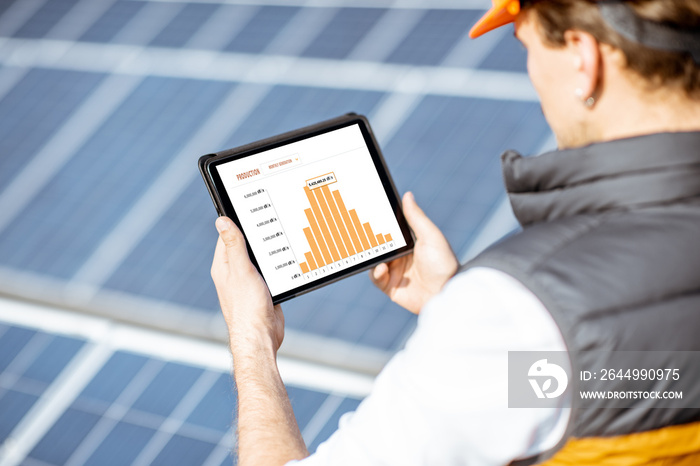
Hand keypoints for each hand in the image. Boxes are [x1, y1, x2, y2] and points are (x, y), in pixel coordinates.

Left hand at [211, 217, 283, 354]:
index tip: (250, 208)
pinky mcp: (262, 291)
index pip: (227, 235)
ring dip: (268, 252)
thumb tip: (222, 221)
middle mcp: (233, 273)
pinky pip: (270, 272)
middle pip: (245, 245)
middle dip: (256, 236)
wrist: (260, 337)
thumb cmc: (247, 307)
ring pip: (259, 259)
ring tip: (280, 239)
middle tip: (270, 221)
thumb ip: (234, 245)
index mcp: (223, 266)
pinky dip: (277, 266)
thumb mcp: (242, 270)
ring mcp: (248, 282)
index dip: (238, 221)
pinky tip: (286, 261)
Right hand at [370, 192, 457, 313]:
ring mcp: (395, 272)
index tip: (369, 213)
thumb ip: (416, 217)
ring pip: (373, 260)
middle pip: (379, 245)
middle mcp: (401, 256)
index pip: (391, 230)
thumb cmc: (443, 264)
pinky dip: (375, 272)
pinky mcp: (390, 287)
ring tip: (374, 252)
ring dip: (372, 256)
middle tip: (361, 232)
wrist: (446, 293)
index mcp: (410, 242)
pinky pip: (375, 278)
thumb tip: (407, 195)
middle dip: (370, 239)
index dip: (380, 223)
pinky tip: (381, 268)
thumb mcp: (430, 236)